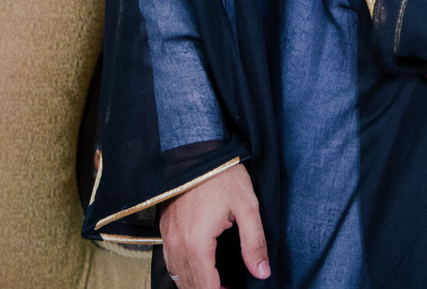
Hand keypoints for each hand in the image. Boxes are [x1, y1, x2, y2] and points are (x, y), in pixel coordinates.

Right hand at [158, 162, 269, 285]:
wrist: (196, 150)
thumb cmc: (223, 176)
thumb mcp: (247, 207)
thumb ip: (254, 243)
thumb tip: (262, 272)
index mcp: (196, 244)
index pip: (205, 287)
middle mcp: (176, 245)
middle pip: (189, 286)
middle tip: (230, 287)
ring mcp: (166, 238)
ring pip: (178, 276)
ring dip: (196, 284)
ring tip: (219, 283)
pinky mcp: (164, 230)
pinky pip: (171, 262)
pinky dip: (184, 272)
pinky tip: (201, 269)